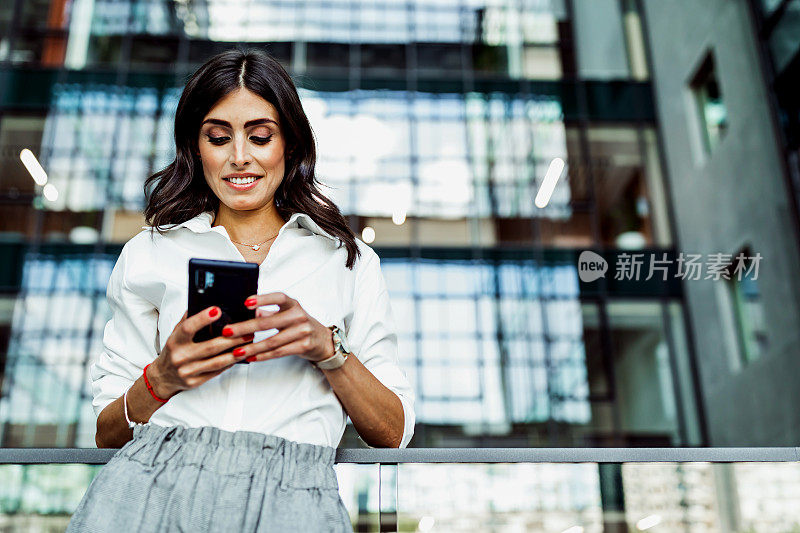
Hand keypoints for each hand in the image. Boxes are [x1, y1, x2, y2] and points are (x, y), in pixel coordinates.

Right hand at [149, 306, 254, 397]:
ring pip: (216, 362)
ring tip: (249, 343)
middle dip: (232, 339)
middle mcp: (180, 357)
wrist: (163, 377)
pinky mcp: (195, 382)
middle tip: (247, 331)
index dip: (202, 319)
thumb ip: (188, 319)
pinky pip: (216, 372)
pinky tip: (239, 356)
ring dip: (235, 353)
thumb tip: (203, 302)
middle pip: (210, 347)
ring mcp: (187, 371)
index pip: (188, 327)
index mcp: (175, 341)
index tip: (217, 310)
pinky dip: (229, 364)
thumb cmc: (173, 351)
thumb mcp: (175, 334)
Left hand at [219, 292, 334, 363]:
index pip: (278, 297)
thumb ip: (269, 313)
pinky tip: (251, 357)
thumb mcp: (287, 314)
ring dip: (252, 347)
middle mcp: (299, 316)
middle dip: (245, 327)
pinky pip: (279, 352)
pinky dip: (263, 356)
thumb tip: (246, 312)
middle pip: (268, 323)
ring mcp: (303, 332)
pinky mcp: (303, 346)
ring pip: (272, 341)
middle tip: (228, 331)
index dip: (263, 299)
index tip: (246, 302)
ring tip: (236, 351)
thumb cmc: (300, 325)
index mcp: (293, 305)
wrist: (323, 340)